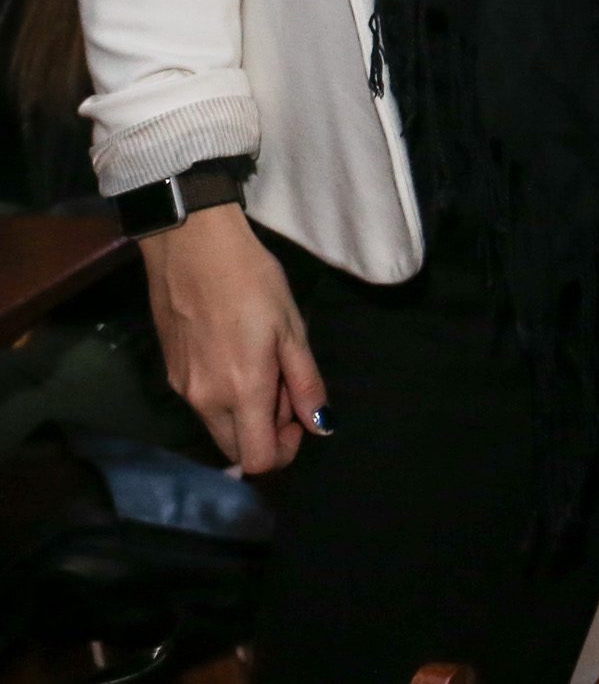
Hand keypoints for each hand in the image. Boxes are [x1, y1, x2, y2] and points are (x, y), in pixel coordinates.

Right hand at [139, 202, 327, 473]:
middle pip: (236, 448)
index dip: (283, 451)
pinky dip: (224, 395)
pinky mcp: (170, 372)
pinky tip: (236, 354)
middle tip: (284, 387)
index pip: (256, 460)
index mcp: (242, 391)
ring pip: (218, 426)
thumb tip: (320, 425)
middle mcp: (205, 400)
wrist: (192, 247)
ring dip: (246, 412)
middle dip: (266, 432)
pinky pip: (202, 403)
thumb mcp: (292, 329)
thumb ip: (305, 383)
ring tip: (263, 363)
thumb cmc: (252, 281)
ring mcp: (182, 388)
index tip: (298, 418)